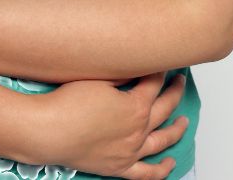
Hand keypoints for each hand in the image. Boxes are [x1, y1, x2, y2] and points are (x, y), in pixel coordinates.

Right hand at [30, 71, 189, 178]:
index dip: (159, 71)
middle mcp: (139, 130)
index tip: (161, 63)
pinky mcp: (120, 167)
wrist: (49, 131)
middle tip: (179, 82)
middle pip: (165, 109)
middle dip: (174, 92)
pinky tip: (169, 163)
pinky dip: (162, 169)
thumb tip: (133, 71)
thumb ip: (120, 76)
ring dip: (177, 129)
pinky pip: (148, 173)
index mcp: (136, 106)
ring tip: (183, 122)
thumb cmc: (68, 104)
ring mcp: (131, 151)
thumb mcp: (97, 80)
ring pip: (163, 141)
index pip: (154, 84)